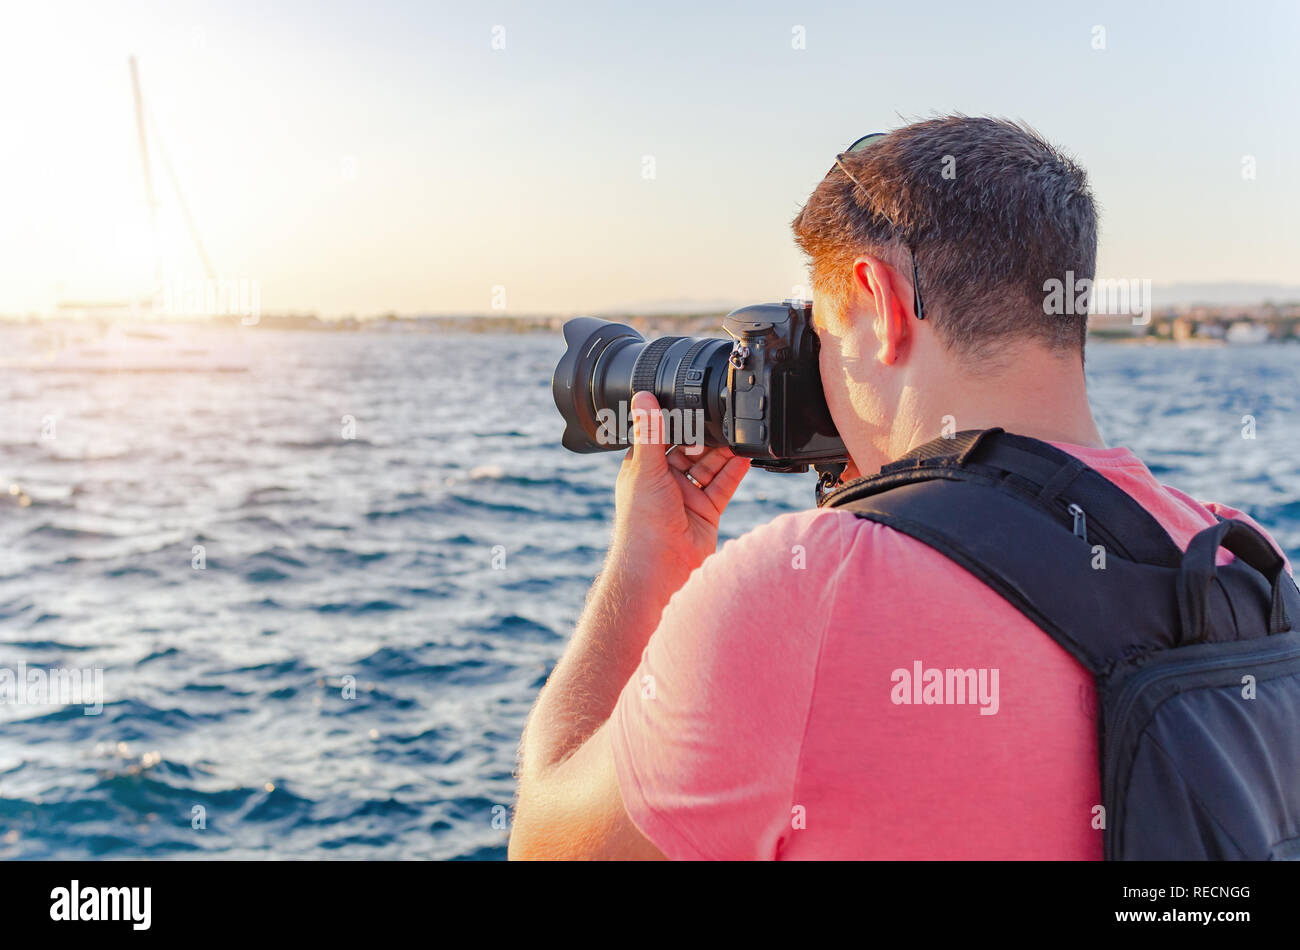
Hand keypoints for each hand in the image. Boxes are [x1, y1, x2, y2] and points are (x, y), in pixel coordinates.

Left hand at [612, 391, 749, 579]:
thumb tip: (642, 397)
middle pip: (690, 449)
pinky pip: (723, 486)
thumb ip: (649, 432)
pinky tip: (746, 456)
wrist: (659, 568)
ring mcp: (686, 496)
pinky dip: (734, 471)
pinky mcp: (706, 510)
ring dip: (723, 452)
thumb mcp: (646, 469)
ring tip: (738, 433)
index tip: (692, 402)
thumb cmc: (641, 523)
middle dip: (705, 437)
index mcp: (643, 469)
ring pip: (709, 466)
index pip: (660, 436)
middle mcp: (665, 481)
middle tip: (721, 419)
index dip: (676, 422)